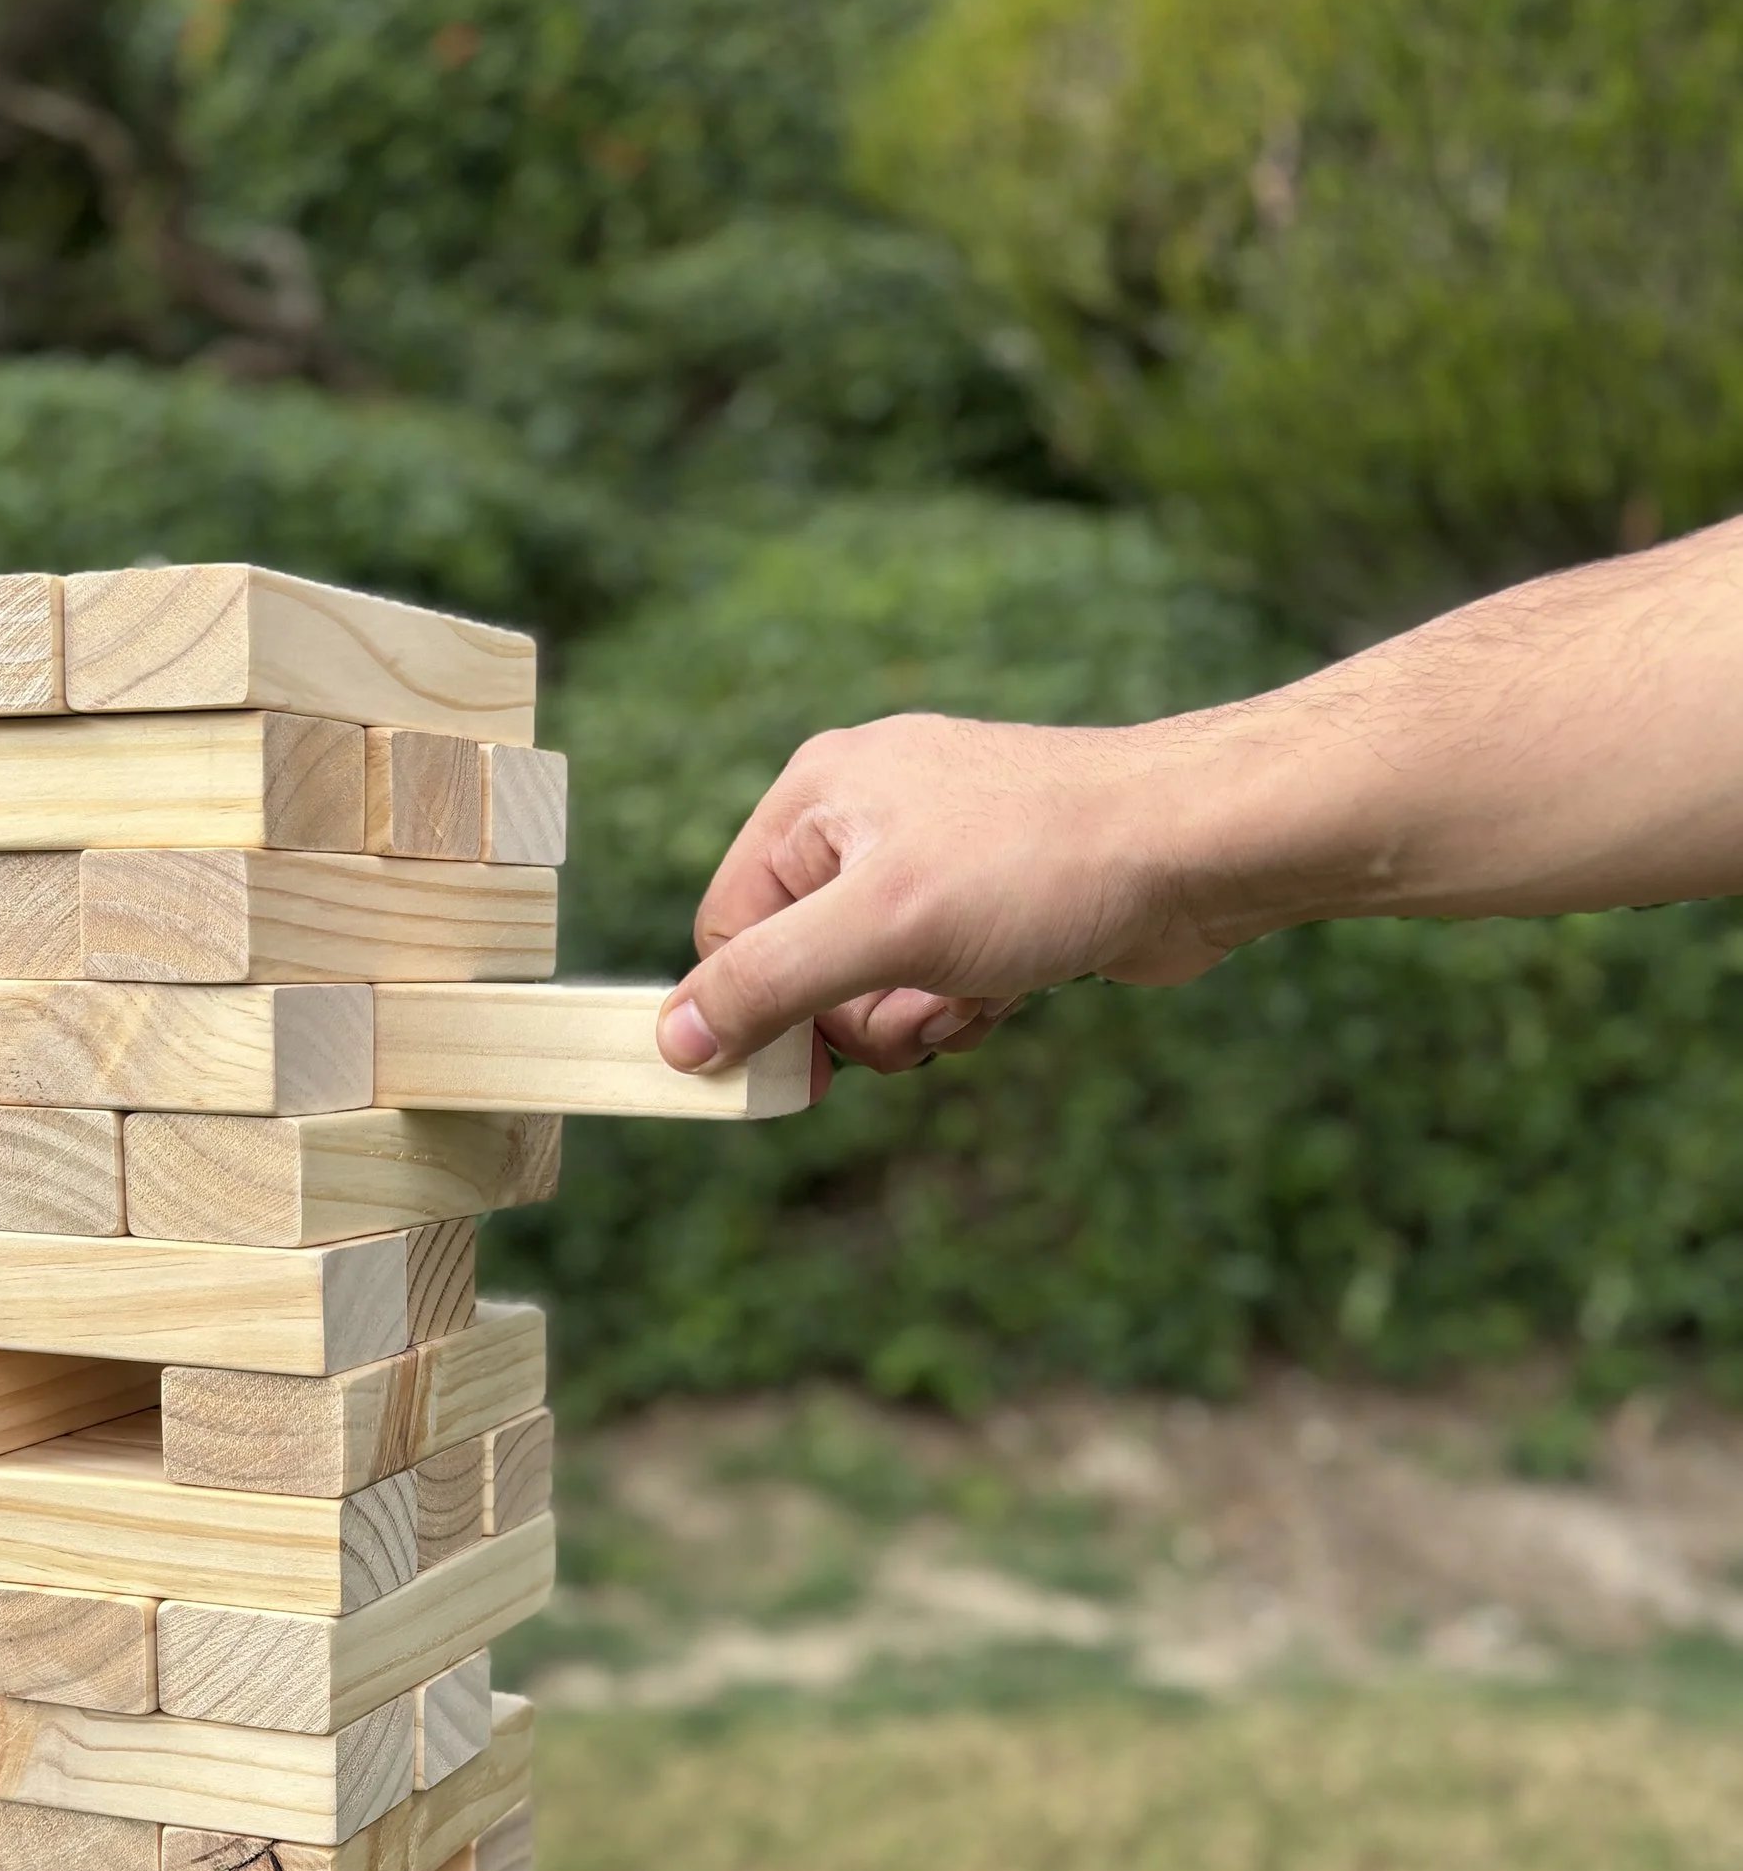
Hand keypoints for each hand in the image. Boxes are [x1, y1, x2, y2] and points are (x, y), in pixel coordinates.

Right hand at [655, 711, 1238, 1075]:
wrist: (1197, 847)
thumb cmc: (1042, 864)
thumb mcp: (881, 930)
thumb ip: (767, 983)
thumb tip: (672, 1041)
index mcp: (818, 795)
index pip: (728, 928)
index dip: (756, 1010)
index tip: (803, 1075)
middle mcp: (864, 816)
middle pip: (799, 966)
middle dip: (856, 1016)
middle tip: (917, 1015)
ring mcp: (929, 856)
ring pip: (870, 986)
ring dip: (916, 1018)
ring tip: (975, 993)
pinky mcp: (987, 898)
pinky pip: (932, 980)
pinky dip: (964, 1004)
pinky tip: (1013, 987)